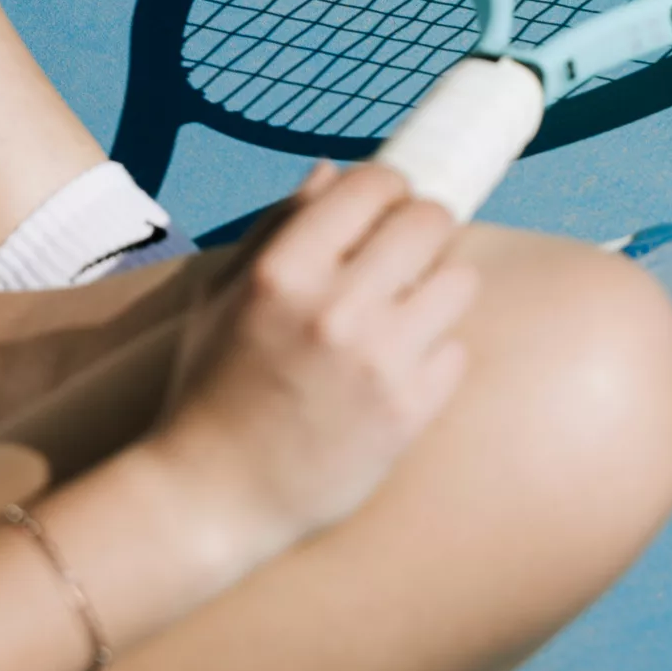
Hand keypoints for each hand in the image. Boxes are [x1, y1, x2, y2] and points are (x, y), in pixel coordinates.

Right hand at [146, 162, 476, 579]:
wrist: (212, 499)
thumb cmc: (212, 388)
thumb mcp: (222, 295)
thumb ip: (278, 227)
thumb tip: (333, 171)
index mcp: (284, 271)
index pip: (375, 184)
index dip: (389, 188)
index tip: (387, 207)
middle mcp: (335, 309)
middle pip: (431, 222)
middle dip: (424, 230)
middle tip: (409, 254)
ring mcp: (377, 362)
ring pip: (460, 282)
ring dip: (438, 290)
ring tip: (408, 312)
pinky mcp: (407, 412)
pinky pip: (456, 351)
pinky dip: (435, 356)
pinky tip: (399, 370)